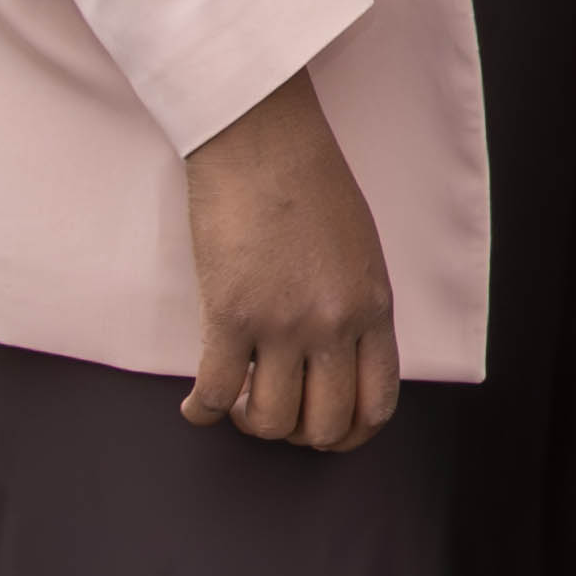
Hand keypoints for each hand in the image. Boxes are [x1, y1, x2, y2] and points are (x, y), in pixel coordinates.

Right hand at [179, 73, 398, 451]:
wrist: (262, 140)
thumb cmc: (311, 184)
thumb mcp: (360, 251)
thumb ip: (356, 307)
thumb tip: (339, 359)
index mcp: (373, 307)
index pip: (378, 403)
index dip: (351, 434)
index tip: (327, 434)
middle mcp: (333, 324)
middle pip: (324, 424)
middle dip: (297, 434)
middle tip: (275, 414)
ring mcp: (282, 323)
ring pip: (268, 420)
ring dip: (249, 422)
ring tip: (237, 401)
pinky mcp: (229, 314)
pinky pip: (214, 393)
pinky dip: (201, 411)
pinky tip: (197, 403)